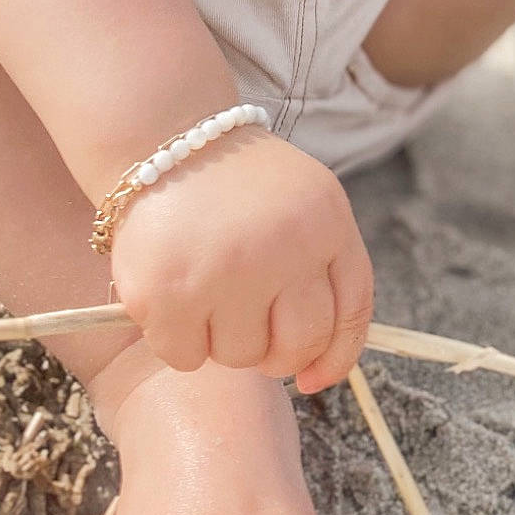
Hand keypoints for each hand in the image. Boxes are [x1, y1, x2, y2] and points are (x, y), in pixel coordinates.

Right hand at [106, 125, 372, 393]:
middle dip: (274, 352)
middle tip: (248, 327)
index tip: (312, 378)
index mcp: (326, 224)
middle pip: (295, 346)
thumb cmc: (239, 180)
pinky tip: (171, 296)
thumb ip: (325, 267)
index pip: (350, 315)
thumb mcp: (308, 202)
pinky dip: (177, 339)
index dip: (334, 358)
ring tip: (204, 290)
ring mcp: (224, 273)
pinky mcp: (167, 291)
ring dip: (221, 339)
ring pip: (239, 357)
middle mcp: (282, 250)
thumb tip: (318, 367)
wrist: (165, 135)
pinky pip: (185, 356)